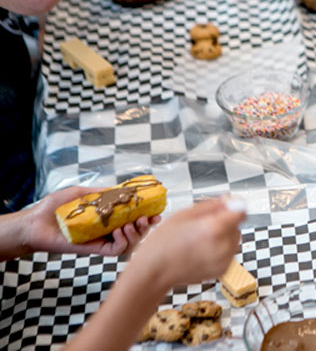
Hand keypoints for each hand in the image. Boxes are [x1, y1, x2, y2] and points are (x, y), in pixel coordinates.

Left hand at [24, 186, 159, 256]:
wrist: (34, 223)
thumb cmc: (55, 208)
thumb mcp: (82, 193)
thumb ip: (102, 192)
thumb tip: (122, 189)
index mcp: (108, 217)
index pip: (133, 218)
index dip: (148, 216)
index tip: (157, 211)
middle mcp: (108, 230)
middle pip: (137, 232)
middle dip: (147, 226)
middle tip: (147, 219)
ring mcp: (102, 241)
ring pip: (130, 244)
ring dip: (137, 234)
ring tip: (132, 224)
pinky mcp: (94, 249)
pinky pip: (116, 250)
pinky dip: (123, 242)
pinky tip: (120, 232)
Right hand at [130, 199, 244, 288]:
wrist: (154, 271)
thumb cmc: (164, 242)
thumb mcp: (185, 214)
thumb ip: (212, 206)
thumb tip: (230, 200)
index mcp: (214, 228)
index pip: (241, 211)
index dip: (234, 206)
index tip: (226, 206)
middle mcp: (222, 246)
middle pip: (237, 225)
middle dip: (225, 222)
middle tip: (201, 226)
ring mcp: (223, 260)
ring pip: (234, 239)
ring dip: (224, 236)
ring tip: (199, 240)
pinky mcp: (222, 270)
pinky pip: (229, 253)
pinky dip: (220, 249)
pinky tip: (201, 251)